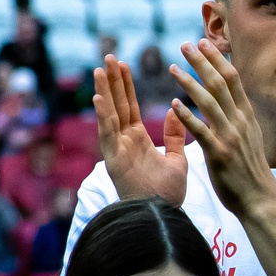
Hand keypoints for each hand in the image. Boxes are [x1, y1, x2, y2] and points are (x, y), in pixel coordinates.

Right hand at [92, 56, 188, 204]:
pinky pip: (107, 136)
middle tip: (107, 58)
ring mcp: (117, 151)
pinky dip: (103, 117)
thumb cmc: (168, 194)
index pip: (128, 106)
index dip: (125, 85)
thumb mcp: (176, 159)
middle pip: (115, 105)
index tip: (122, 64)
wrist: (164, 217)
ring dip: (103, 92)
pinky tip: (98, 98)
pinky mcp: (115, 162)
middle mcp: (124, 142)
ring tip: (99, 70)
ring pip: (108, 116)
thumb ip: (175, 136)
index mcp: (137, 140)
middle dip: (111, 81)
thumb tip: (176, 110)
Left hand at [171, 41, 275, 215]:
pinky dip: (187, 116)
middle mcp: (239, 121)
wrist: (260, 198)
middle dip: (202, 61)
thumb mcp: (250, 136)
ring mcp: (230, 136)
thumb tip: (232, 100)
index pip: (232, 78)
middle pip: (220, 83)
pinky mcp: (219, 153)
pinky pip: (201, 131)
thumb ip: (239, 117)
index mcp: (246, 115)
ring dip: (190, 82)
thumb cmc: (251, 169)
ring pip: (208, 101)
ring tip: (172, 67)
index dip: (217, 58)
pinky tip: (173, 103)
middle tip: (185, 44)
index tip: (203, 42)